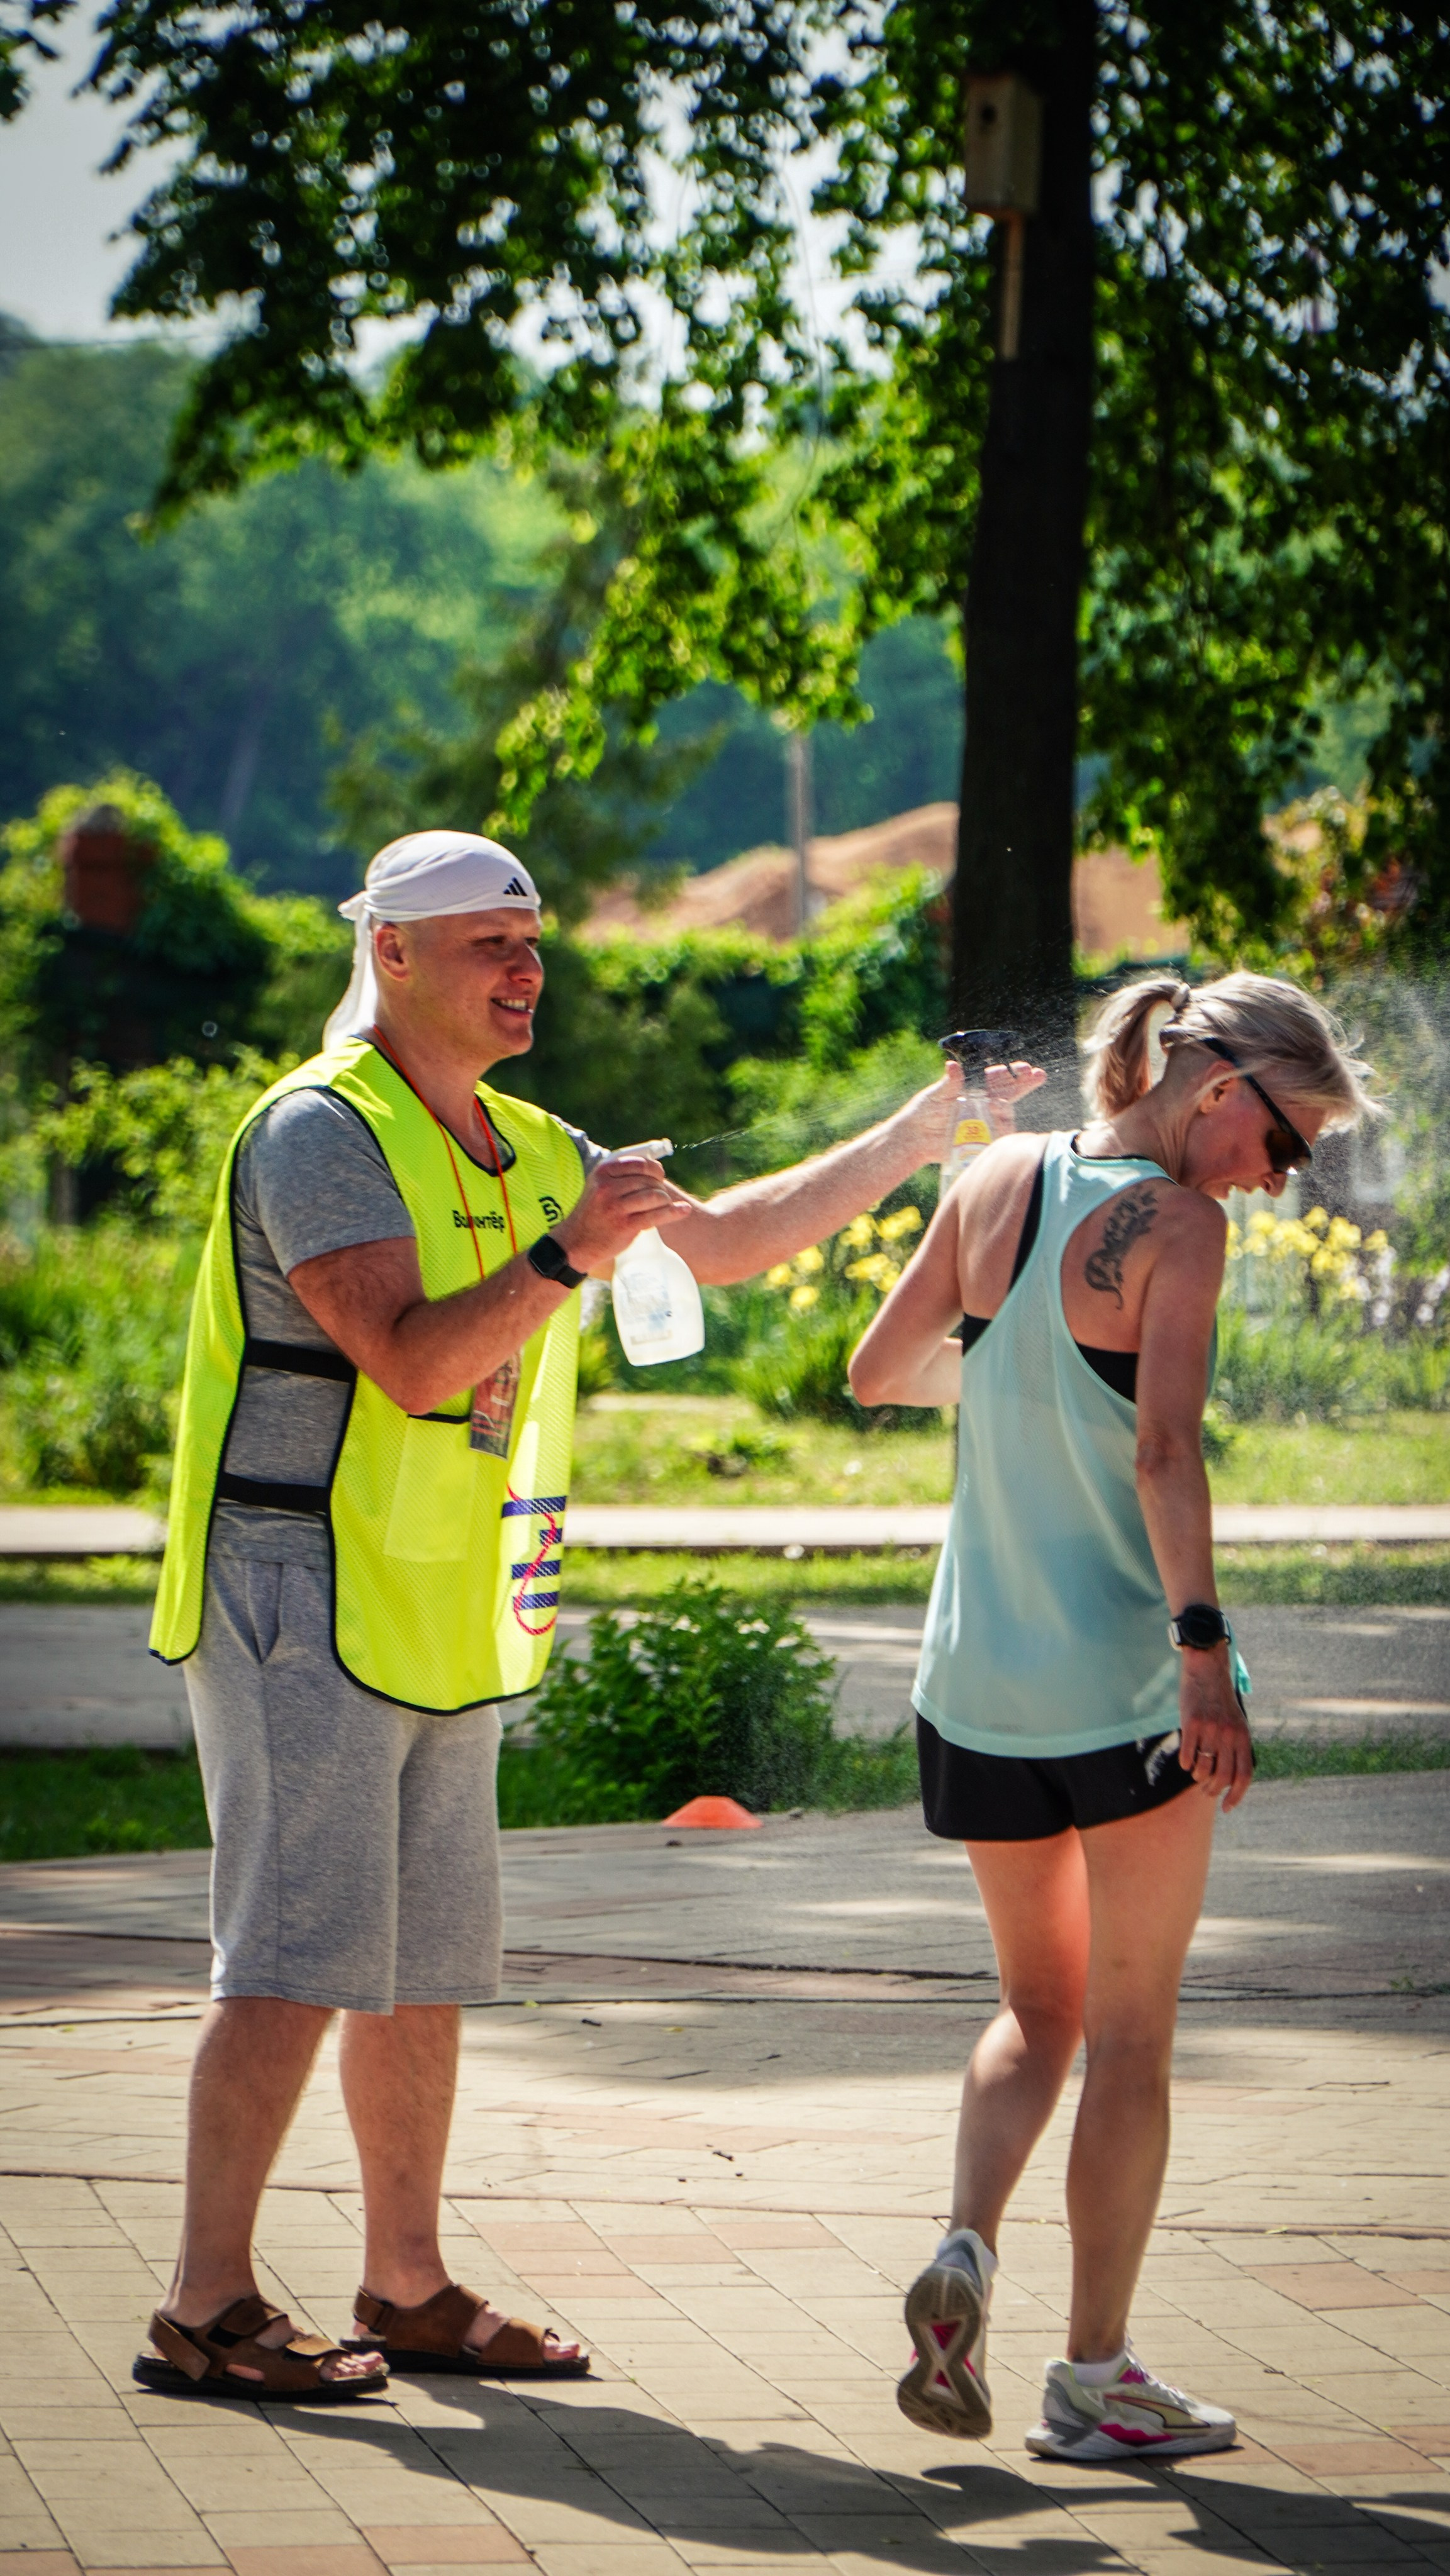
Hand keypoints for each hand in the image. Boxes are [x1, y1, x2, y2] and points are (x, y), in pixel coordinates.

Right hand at [555, 1154, 694, 1273]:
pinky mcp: (625, 1226)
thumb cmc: (593, 1213)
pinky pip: (656, 1215)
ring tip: (662, 1205)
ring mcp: (616, 1207)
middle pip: (648, 1181)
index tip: (659, 1175)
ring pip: (654, 1196)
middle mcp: (607, 1188)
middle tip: (659, 1196)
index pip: (639, 1163)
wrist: (576, 1242)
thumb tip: (654, 1165)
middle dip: (659, 1187)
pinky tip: (683, 1210)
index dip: (654, 1168)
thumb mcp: (598, 1186)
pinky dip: (673, 1212)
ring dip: (664, 1201)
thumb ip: (620, 1174)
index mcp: (602, 1173)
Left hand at [896, 1058, 1047, 1163]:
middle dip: (1024, 1083)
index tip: (1022, 1066)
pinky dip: (1003, 1131)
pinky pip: (999, 1137)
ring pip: (1006, 1114)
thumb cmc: (925, 1110)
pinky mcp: (982, 1141)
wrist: (915, 1137)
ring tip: (1001, 1102)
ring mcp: (986, 1123)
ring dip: (1009, 1107)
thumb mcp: (936, 1094)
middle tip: (1034, 1074)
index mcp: (977, 1089)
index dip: (1014, 1072)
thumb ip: (948, 1083)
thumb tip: (952, 1066)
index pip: (1001, 1079)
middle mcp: (986, 1105)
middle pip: (1011, 1093)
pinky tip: (1001, 1125)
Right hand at [1177, 1649, 1254, 1810]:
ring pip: (1203, 1768)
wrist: (1207, 1671)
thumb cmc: (1221, 1701)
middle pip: (1222, 1776)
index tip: (1226, 1808)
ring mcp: (1210, 1729)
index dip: (1236, 1795)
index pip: (1244, 1775)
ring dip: (1197, 1777)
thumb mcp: (1236, 1723)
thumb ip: (1235, 1748)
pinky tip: (1185, 1761)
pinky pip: (1186, 1754)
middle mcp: (1229, 1735)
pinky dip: (1185, 1763)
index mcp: (1244, 1737)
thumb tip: (1228, 1780)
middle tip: (1204, 1790)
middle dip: (1211, 1790)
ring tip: (1195, 1773)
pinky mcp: (1191, 1723)